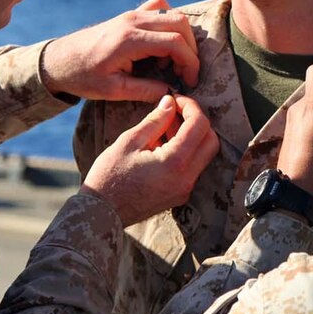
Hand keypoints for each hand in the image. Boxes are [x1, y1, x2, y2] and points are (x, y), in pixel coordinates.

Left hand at [40, 0, 198, 101]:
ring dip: (182, 36)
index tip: (191, 82)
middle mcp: (133, 21)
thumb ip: (145, 90)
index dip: (190, 62)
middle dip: (191, 49)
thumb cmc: (82, 77)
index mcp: (130, 40)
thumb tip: (172, 92)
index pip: (175, 42)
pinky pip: (158, 8)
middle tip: (185, 73)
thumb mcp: (113, 90)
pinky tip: (162, 44)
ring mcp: (131, 14)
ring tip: (173, 62)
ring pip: (172, 14)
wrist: (58, 60)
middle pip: (179, 24)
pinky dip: (169, 23)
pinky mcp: (129, 15)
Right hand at [79, 94, 218, 224]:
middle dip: (196, 121)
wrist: (101, 214)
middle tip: (174, 112)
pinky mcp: (180, 195)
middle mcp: (187, 178)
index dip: (191, 106)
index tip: (176, 99)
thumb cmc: (109, 177)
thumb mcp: (129, 142)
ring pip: (204, 155)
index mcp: (175, 162)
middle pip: (211, 140)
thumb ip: (155, 121)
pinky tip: (162, 145)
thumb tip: (170, 102)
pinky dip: (185, 152)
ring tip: (164, 127)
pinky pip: (193, 168)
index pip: (200, 125)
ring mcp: (185, 189)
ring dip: (191, 137)